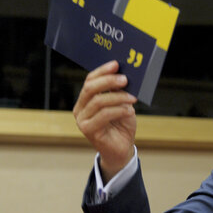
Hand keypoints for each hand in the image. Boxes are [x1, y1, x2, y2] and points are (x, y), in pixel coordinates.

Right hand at [73, 61, 136, 180]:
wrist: (122, 148)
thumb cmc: (121, 125)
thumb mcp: (122, 104)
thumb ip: (119, 92)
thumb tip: (124, 76)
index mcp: (86, 99)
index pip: (90, 80)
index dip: (102, 71)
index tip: (116, 64)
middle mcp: (80, 108)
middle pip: (90, 88)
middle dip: (109, 81)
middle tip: (125, 79)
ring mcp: (82, 120)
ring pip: (98, 101)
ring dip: (118, 97)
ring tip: (132, 98)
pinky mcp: (88, 130)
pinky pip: (104, 115)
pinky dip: (119, 110)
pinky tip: (129, 111)